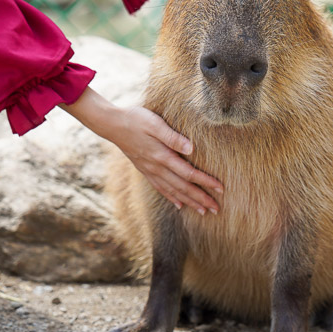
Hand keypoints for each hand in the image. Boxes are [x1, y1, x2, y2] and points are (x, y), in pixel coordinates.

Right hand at [61, 87, 221, 213]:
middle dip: (201, 199)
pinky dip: (171, 197)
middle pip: (183, 187)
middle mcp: (157, 168)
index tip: (221, 190)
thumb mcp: (155, 123)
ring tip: (203, 211)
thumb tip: (191, 148)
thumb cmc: (135, 119)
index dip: (206, 182)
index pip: (189, 174)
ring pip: (173, 191)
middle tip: (217, 210)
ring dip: (189, 202)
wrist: (111, 124)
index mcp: (162, 156)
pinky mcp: (144, 169)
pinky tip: (179, 205)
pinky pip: (160, 188)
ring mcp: (150, 170)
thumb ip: (172, 137)